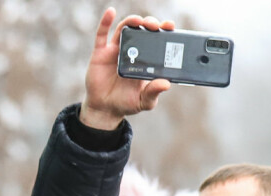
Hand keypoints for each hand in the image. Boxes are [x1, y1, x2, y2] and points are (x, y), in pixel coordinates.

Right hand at [80, 8, 174, 130]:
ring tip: (139, 21)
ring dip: (132, 21)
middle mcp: (132, 50)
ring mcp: (116, 50)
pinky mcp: (101, 53)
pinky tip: (111, 12)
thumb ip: (154, 92)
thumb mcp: (144, 101)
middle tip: (155, 26)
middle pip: (142, 30)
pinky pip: (102, 34)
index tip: (170, 27)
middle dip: (150, 24)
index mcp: (145, 59)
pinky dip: (106, 21)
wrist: (105, 109)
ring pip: (124, 28)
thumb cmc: (126, 103)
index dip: (164, 30)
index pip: (157, 40)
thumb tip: (166, 84)